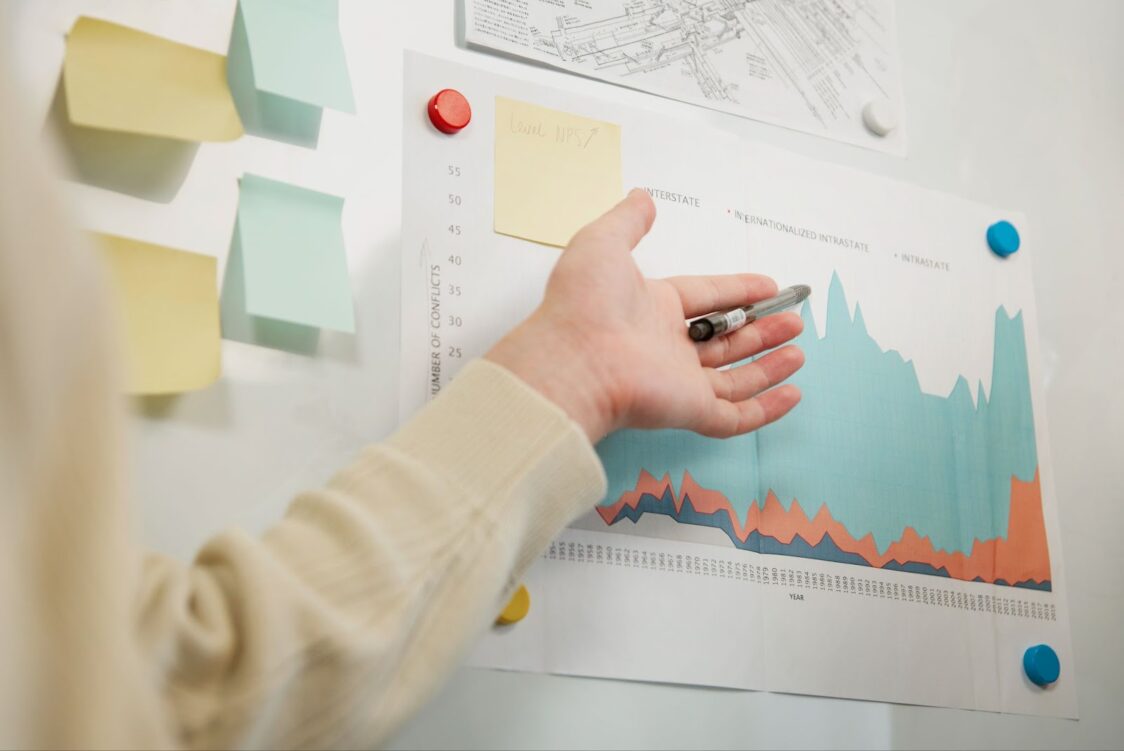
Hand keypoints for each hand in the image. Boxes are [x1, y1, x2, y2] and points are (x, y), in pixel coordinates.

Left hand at [486, 189, 803, 442]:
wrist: (574, 361)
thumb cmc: (583, 304)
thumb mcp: (602, 243)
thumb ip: (628, 220)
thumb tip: (642, 197)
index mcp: (651, 310)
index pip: (705, 298)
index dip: (737, 291)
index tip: (769, 286)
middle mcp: (666, 348)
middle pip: (724, 339)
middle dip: (761, 329)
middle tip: (793, 319)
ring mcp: (679, 382)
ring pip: (734, 377)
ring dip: (768, 364)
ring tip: (798, 349)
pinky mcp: (689, 410)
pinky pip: (735, 415)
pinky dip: (767, 408)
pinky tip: (793, 393)